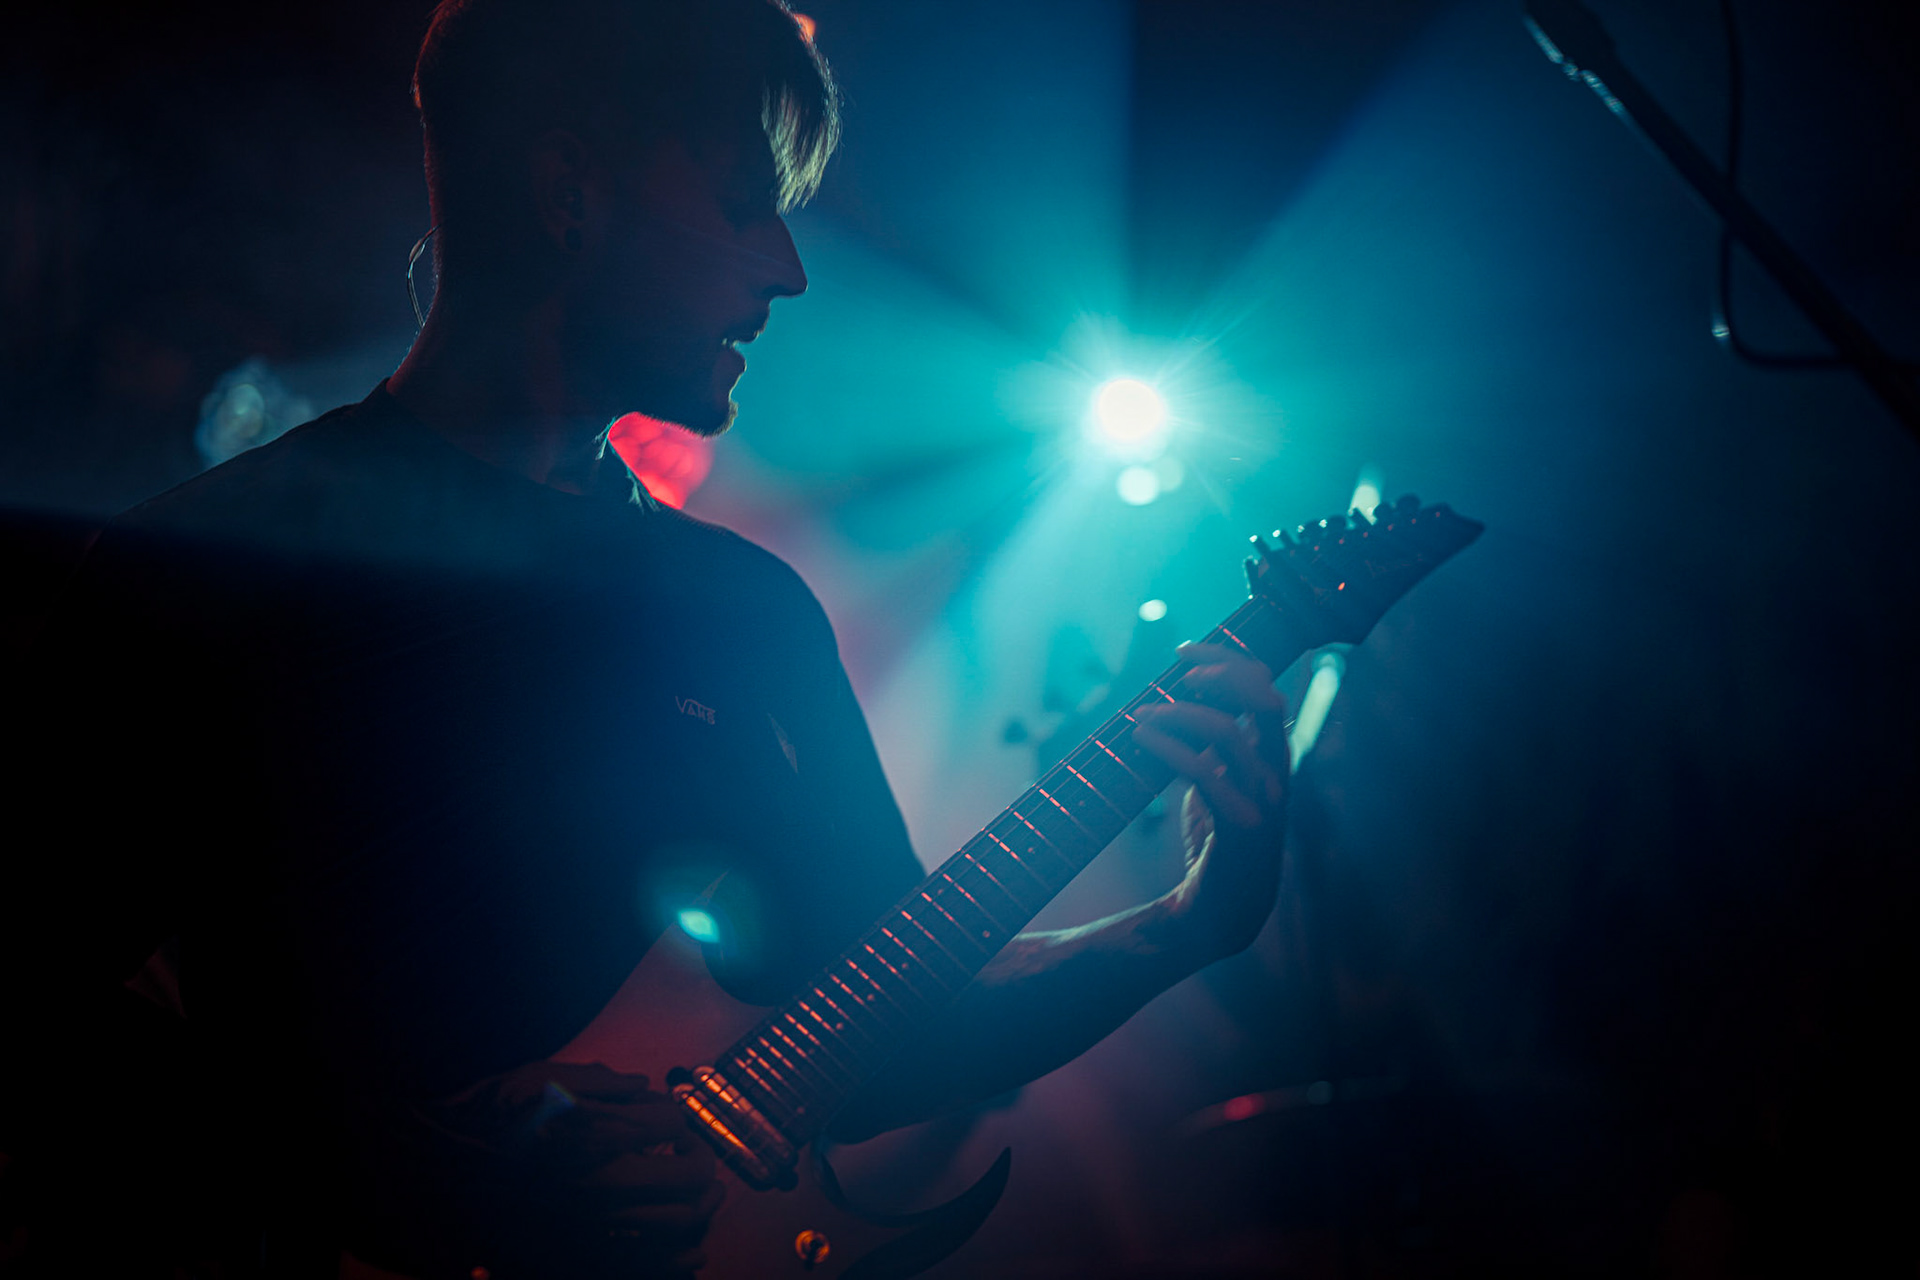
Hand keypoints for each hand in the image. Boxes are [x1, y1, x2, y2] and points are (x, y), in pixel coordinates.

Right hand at [425, 1061, 721, 1275]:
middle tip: (693, 1155)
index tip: (670, 1121)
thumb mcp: (540, 1077)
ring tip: (698, 1197)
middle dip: (701, 1164)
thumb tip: (641, 1086)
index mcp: (597, 1138)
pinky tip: (678, 1243)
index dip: (678, 1118)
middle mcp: (603, 1187)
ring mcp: (593, 1227)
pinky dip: (676, 1257)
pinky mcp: (579, 1254)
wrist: (433, 1172)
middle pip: (689, 1181)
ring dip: (699, 1211)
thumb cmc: (485, 1118)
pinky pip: (648, 1267)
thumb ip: (599, 1080)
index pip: (671, 1125)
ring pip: (678, 1231)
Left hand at [1130, 642, 1289, 962]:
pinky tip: (1141, 736)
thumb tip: (1181, 693)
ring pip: (1228, 732)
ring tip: (1141, 714)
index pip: (1265, 686)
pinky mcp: (1238, 826)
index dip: (1228, 658)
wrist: (1219, 909)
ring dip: (1178, 712)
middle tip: (1177, 671)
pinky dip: (1169, 746)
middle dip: (1220, 671)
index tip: (1184, 650)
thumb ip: (1216, 740)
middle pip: (1263, 698)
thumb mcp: (1220, 778)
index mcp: (1274, 755)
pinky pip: (1205, 773)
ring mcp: (1262, 799)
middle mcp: (1276, 771)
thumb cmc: (1217, 837)